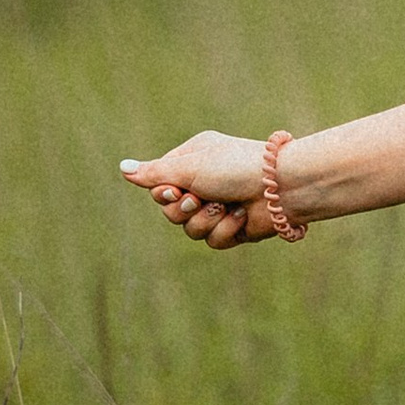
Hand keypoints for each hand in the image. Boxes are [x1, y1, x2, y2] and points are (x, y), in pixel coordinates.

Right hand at [120, 134, 281, 249]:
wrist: (281, 187)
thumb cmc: (236, 167)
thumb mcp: (190, 167)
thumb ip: (155, 173)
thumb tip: (123, 168)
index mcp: (192, 162)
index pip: (160, 185)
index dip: (163, 193)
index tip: (175, 189)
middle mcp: (204, 184)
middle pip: (171, 212)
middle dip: (184, 210)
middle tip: (199, 200)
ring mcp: (219, 207)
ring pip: (191, 231)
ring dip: (206, 221)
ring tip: (225, 206)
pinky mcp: (235, 229)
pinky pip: (214, 241)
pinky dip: (226, 230)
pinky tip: (242, 216)